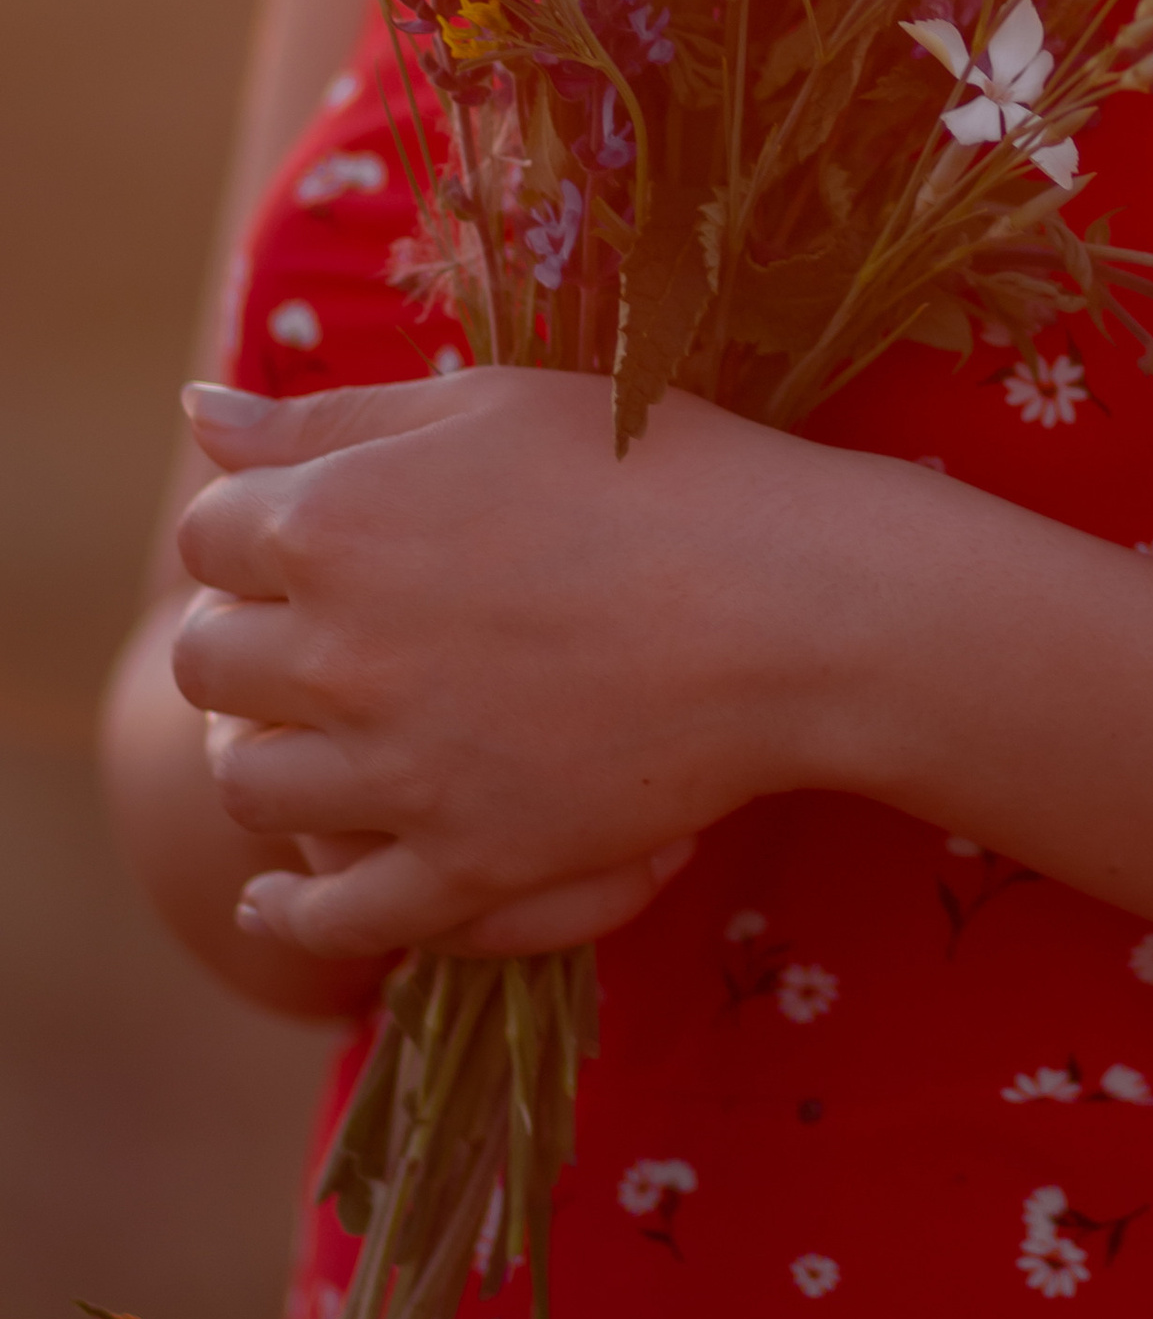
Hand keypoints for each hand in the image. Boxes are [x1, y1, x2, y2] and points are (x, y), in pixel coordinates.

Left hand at [171, 368, 850, 966]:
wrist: (788, 600)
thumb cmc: (654, 467)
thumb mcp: (491, 404)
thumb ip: (332, 419)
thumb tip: (199, 411)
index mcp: (335, 521)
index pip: (211, 534)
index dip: (251, 529)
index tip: (302, 532)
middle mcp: (338, 653)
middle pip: (209, 661)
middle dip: (245, 636)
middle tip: (314, 627)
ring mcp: (397, 772)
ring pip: (249, 785)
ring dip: (265, 753)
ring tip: (316, 731)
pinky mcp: (463, 864)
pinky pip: (333, 914)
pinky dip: (290, 910)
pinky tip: (280, 891)